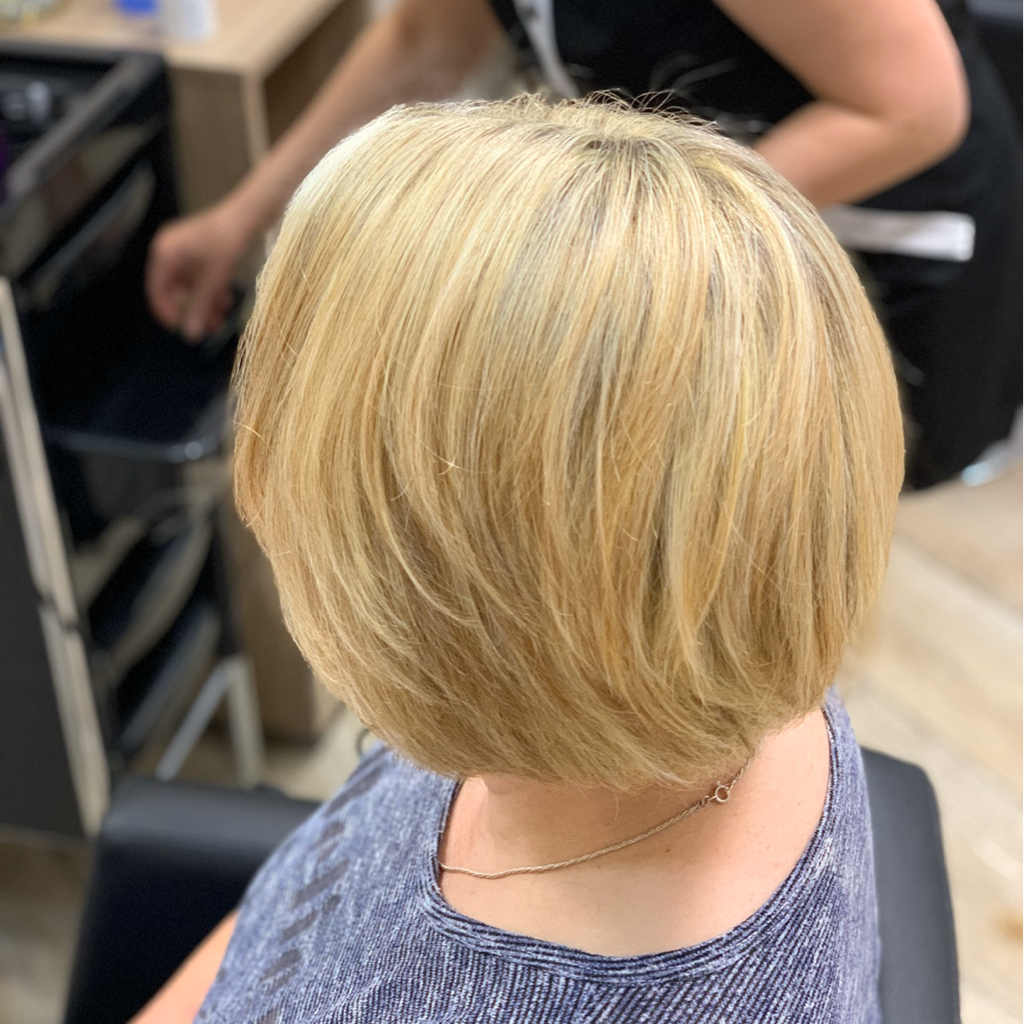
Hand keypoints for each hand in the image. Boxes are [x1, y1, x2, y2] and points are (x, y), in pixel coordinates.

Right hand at [146, 203, 249, 341]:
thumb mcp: (213, 279)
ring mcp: (186, 250)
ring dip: (204, 303)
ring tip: (220, 321)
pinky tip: (226, 303)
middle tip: (206, 329)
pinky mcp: (202, 250)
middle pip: (174, 288)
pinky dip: (212, 290)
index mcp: (164, 254)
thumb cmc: (226, 243)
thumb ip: (199, 307)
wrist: (247, 215)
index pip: (156, 289)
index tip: (181, 329)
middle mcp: (170, 250)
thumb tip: (190, 335)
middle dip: (191, 309)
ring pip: (191, 284)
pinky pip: (201, 275)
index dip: (167, 312)